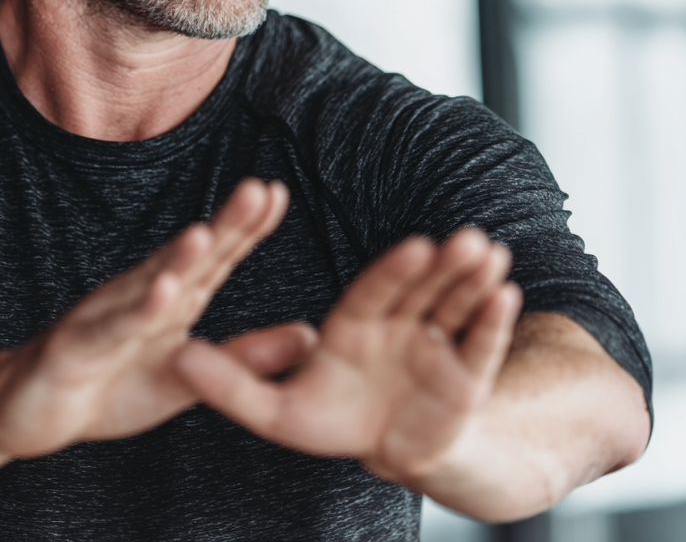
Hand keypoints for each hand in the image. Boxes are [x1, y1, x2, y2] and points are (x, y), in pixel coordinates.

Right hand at [0, 178, 307, 457]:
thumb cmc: (113, 385)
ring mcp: (109, 316)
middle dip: (224, 224)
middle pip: (189, 258)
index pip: (217, 257)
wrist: (32, 410)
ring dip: (177, 259)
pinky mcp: (78, 346)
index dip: (248, 227)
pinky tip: (161, 294)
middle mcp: (143, 296)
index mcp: (174, 300)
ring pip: (148, 284)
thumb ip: (247, 356)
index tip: (279, 193)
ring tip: (206, 233)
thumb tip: (314, 337)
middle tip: (258, 189)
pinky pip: (113, 329)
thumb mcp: (191, 376)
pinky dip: (137, 312)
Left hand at [174, 228, 522, 486]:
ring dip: (474, 282)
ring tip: (493, 253)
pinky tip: (508, 295)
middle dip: (444, 267)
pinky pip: (481, 346)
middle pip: (422, 289)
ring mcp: (434, 345)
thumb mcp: (277, 411)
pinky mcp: (464, 375)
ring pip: (455, 306)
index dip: (395, 269)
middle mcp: (397, 322)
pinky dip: (493, 324)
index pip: (374, 290)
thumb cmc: (330, 420)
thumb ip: (232, 384)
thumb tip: (177, 354)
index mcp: (355, 322)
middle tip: (467, 239)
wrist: (385, 447)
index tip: (414, 246)